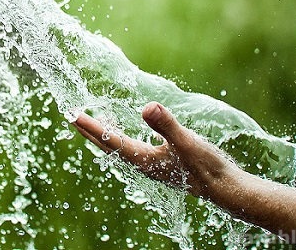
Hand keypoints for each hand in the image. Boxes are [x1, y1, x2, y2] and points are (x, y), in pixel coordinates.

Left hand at [72, 101, 233, 197]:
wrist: (224, 189)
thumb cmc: (205, 167)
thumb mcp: (186, 142)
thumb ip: (166, 125)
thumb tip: (146, 107)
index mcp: (143, 159)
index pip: (110, 140)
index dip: (91, 126)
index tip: (73, 114)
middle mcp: (142, 163)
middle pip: (108, 145)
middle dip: (89, 131)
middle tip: (71, 115)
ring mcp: (150, 164)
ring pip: (118, 147)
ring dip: (103, 134)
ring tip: (91, 121)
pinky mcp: (159, 162)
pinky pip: (131, 147)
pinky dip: (121, 136)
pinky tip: (125, 130)